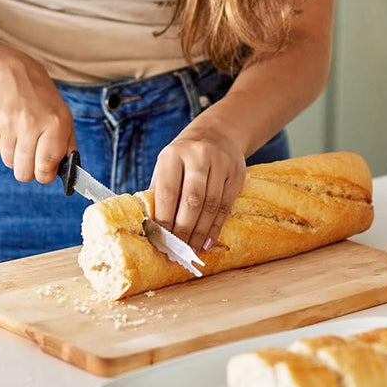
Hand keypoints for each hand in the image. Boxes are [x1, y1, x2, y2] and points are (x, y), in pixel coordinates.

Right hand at [0, 52, 74, 183]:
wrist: (12, 74)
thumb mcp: (64, 117)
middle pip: (24, 173)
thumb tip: (70, 173)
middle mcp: (31, 124)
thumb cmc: (42, 99)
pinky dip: (5, 144)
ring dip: (16, 156)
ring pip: (9, 163)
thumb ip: (67, 147)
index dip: (45, 175)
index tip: (46, 172)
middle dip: (29, 171)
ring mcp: (8, 124)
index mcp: (55, 124)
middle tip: (33, 159)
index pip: (46, 167)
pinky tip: (11, 127)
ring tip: (23, 137)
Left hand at [150, 121, 246, 248]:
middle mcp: (199, 157)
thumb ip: (159, 192)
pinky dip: (216, 226)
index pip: (168, 192)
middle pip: (192, 200)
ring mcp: (221, 164)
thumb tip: (149, 228)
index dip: (164, 220)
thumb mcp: (167, 166)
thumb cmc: (184, 158)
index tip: (159, 242)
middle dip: (183, 230)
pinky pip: (226, 205)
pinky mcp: (237, 173)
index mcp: (174, 155)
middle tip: (176, 252)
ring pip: (211, 205)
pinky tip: (207, 241)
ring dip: (200, 232)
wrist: (217, 134)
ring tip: (191, 251)